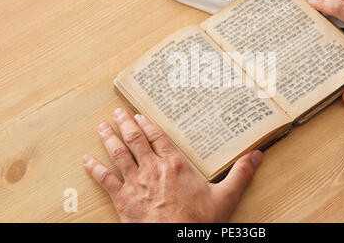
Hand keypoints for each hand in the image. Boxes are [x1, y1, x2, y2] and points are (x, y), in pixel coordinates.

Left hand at [82, 108, 261, 222]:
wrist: (177, 239)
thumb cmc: (199, 221)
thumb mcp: (225, 197)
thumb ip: (241, 174)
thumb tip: (257, 156)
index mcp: (175, 164)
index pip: (157, 137)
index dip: (145, 124)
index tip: (137, 115)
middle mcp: (152, 169)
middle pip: (135, 140)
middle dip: (124, 125)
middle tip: (116, 113)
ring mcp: (135, 183)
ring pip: (118, 154)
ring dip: (109, 139)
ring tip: (102, 127)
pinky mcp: (123, 200)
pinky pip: (105, 180)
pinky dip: (94, 169)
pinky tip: (86, 160)